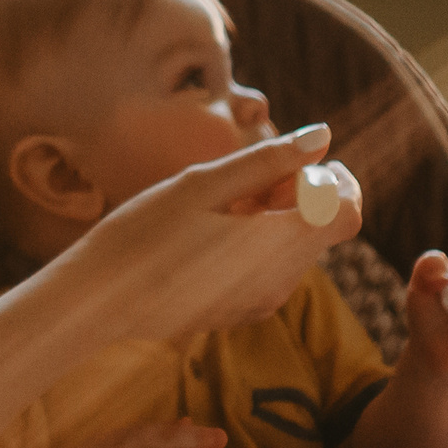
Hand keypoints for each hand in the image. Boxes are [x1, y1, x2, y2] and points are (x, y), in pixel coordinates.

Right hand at [46, 128, 347, 344]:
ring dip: (277, 219)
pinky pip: (272, 270)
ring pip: (297, 249)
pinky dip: (259, 244)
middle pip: (323, 228)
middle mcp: (281, 280)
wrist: (98, 301)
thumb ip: (269, 160)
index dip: (333, 181)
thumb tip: (323, 136)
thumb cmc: (144, 234)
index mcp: (278, 245)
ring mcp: (263, 301)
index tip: (292, 165)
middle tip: (243, 181)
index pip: (349, 210)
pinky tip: (211, 234)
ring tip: (219, 207)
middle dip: (299, 195)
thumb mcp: (203, 185)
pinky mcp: (242, 312)